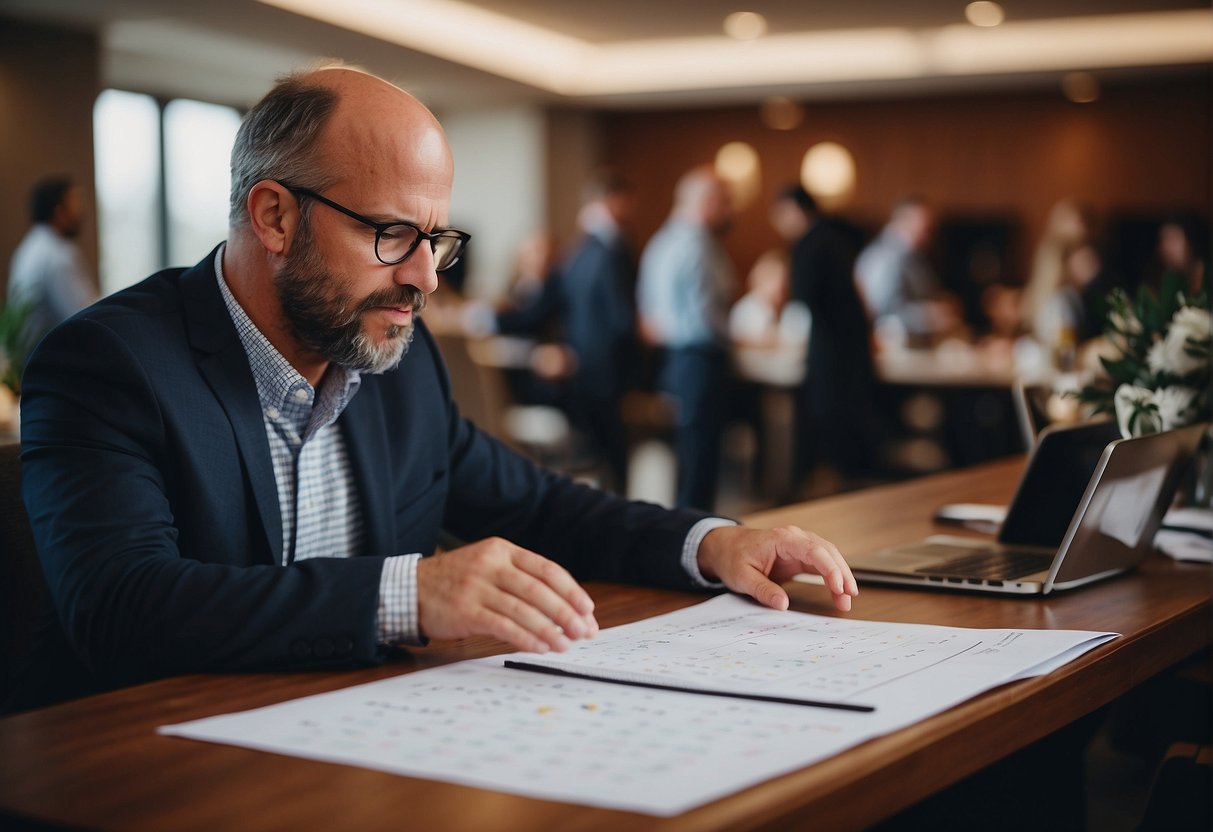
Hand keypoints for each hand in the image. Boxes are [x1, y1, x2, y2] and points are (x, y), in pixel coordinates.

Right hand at [415, 537, 598, 652]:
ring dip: (549, 630)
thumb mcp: (488, 566)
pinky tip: (540, 648)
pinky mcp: (465, 610)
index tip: (588, 610)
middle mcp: (491, 564)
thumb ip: (520, 579)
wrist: (409, 589)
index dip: (571, 590)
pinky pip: (503, 626)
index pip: (547, 569)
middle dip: (566, 613)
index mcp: (502, 550)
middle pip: (539, 589)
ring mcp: (476, 586)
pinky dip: (526, 638)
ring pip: (523, 609)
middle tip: (584, 631)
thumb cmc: (456, 582)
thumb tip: (563, 609)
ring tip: (566, 645)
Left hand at [696, 525, 857, 611]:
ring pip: (828, 557)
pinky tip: (839, 591)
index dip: (829, 568)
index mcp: (781, 539)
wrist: (724, 546)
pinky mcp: (799, 555)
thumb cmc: (732, 557)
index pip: (813, 550)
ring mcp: (798, 545)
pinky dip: (832, 577)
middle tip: (849, 597)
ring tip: (847, 600)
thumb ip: (762, 590)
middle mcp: (794, 538)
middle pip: (827, 552)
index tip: (839, 587)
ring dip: (840, 576)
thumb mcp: (741, 576)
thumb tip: (782, 604)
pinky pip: (821, 564)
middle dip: (841, 574)